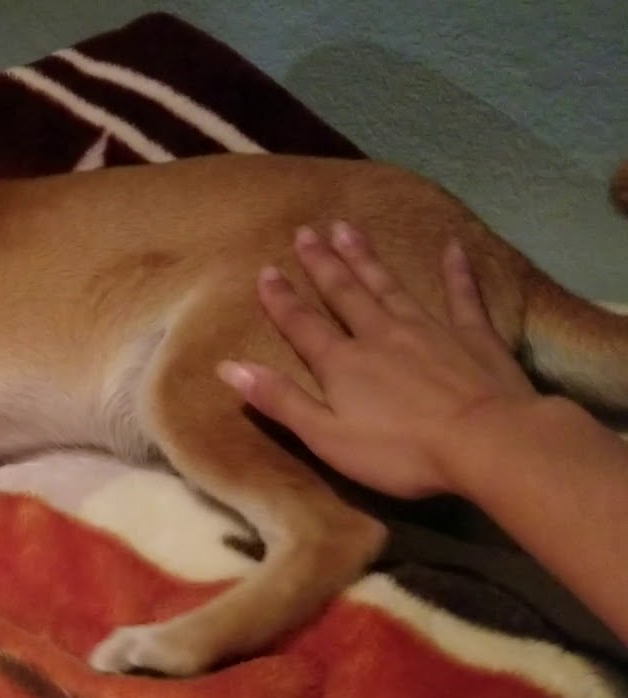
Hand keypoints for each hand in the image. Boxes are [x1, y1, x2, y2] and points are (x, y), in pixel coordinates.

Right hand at [217, 222, 537, 498]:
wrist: (486, 442)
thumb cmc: (401, 451)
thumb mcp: (327, 437)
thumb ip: (281, 400)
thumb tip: (229, 367)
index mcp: (342, 363)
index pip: (302, 324)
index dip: (281, 299)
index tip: (266, 270)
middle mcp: (379, 334)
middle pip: (344, 293)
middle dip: (322, 263)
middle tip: (306, 232)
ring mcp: (427, 329)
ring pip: (389, 286)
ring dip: (366, 257)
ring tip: (347, 228)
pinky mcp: (473, 336)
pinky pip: (461, 296)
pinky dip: (456, 271)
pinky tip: (452, 247)